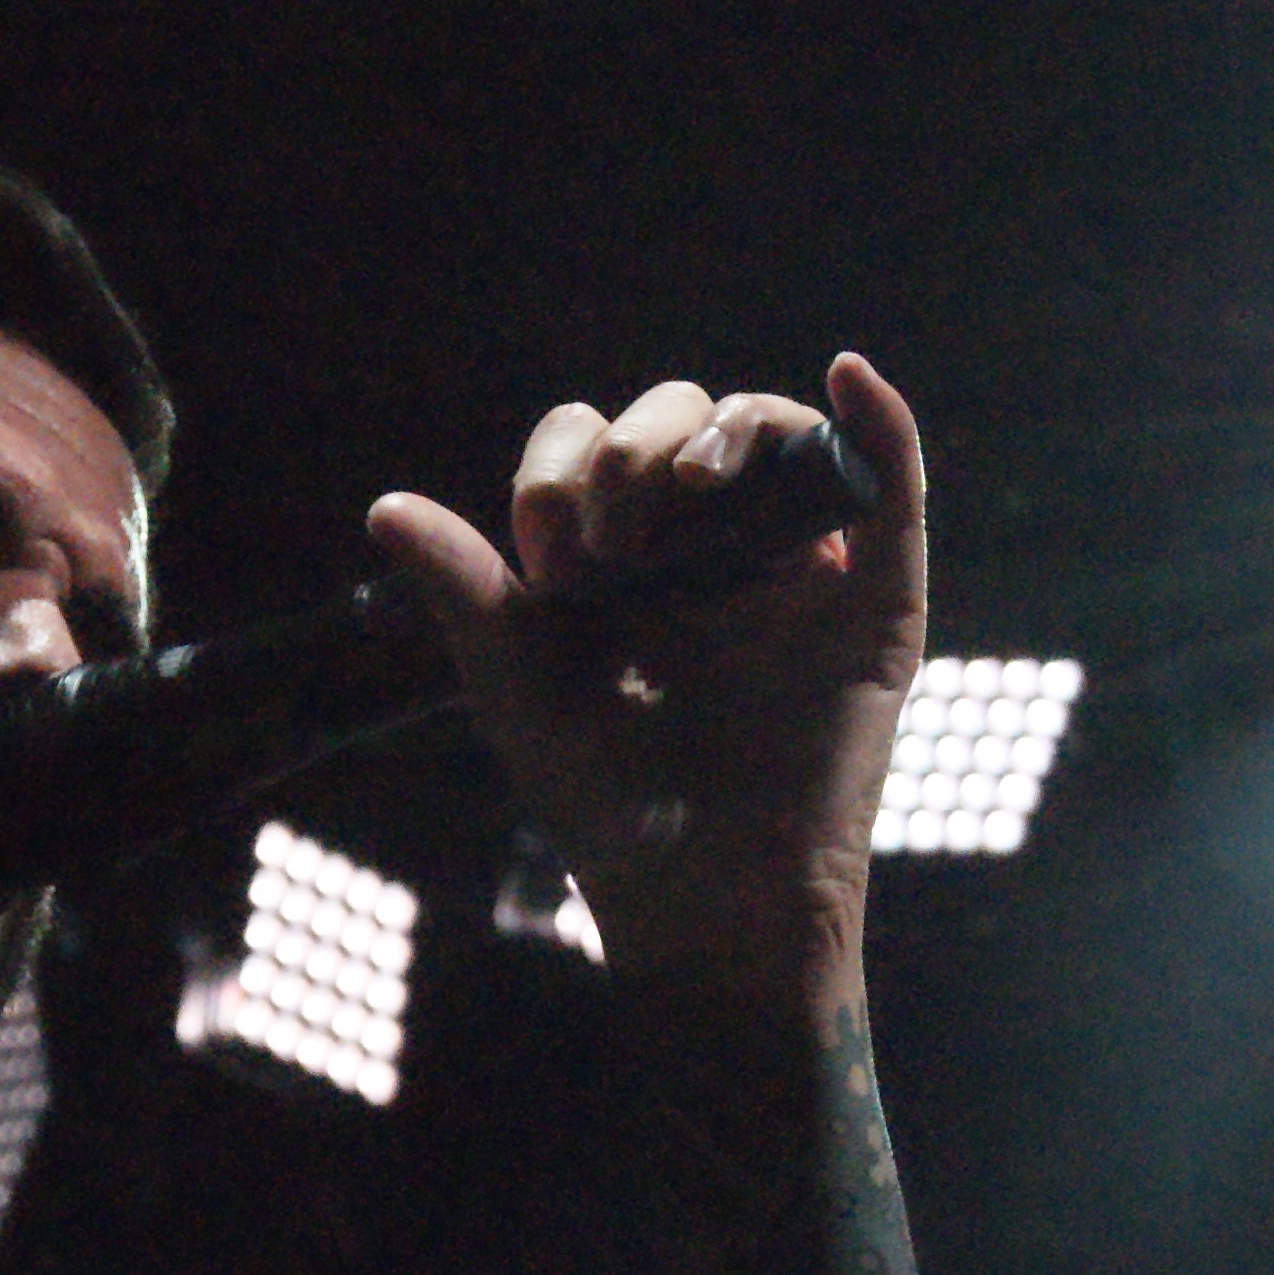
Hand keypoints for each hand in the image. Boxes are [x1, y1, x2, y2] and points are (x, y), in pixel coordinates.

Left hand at [366, 357, 928, 1002]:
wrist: (703, 898)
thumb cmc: (604, 805)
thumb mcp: (516, 689)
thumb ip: (462, 591)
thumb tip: (384, 506)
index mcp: (618, 557)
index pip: (590, 446)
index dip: (564, 472)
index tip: (552, 561)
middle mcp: (705, 547)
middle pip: (681, 421)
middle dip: (637, 455)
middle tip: (617, 544)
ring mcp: (792, 569)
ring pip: (776, 436)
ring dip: (736, 427)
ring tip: (697, 483)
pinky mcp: (873, 604)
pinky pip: (889, 491)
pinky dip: (879, 424)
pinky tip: (847, 376)